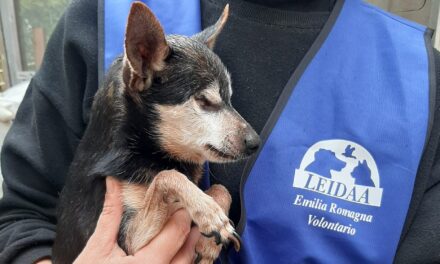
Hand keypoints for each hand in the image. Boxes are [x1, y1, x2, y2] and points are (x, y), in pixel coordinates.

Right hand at [73, 177, 199, 263]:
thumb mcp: (98, 247)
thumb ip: (111, 214)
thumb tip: (113, 182)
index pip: (175, 234)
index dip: (181, 216)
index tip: (180, 203)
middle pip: (187, 252)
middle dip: (189, 232)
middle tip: (186, 215)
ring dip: (188, 250)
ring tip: (186, 233)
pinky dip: (180, 262)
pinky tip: (175, 253)